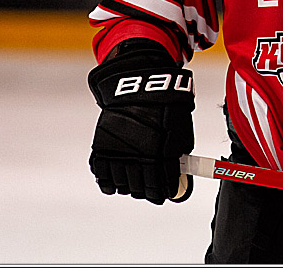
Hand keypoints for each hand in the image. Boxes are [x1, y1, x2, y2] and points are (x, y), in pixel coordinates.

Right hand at [88, 39, 195, 204]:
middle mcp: (138, 156)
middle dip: (147, 192)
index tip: (164, 195)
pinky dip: (108, 183)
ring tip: (134, 187)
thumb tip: (180, 173)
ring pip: (122, 184)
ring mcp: (118, 152)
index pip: (162, 184)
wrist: (139, 87)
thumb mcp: (181, 129)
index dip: (163, 193)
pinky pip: (102, 174)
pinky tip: (114, 185)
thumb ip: (179, 154)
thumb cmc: (166, 107)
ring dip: (129, 188)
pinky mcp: (102, 147)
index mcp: (160, 152)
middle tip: (150, 192)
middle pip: (141, 188)